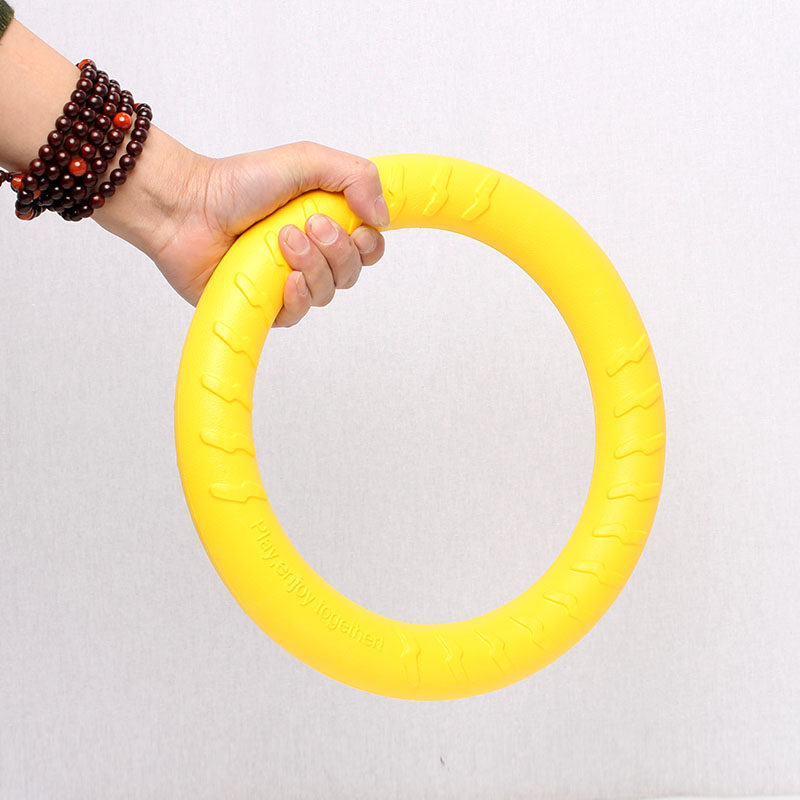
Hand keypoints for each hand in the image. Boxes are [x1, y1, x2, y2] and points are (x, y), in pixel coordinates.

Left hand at [95, 135, 388, 325]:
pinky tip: (285, 278)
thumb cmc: (238, 182)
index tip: (354, 222)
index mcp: (325, 222)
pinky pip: (299, 313)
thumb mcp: (305, 160)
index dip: (369, 241)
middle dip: (338, 248)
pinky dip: (298, 295)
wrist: (187, 207)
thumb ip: (355, 176)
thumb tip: (383, 217)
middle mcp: (311, 255)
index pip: (369, 246)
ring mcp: (288, 282)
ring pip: (328, 292)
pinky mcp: (266, 306)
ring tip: (282, 240)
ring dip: (312, 264)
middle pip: (353, 271)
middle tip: (308, 224)